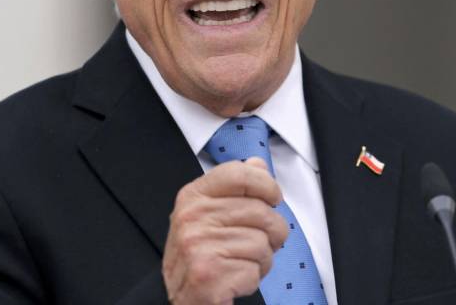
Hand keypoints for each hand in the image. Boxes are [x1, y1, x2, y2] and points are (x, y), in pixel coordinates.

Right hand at [162, 157, 288, 304]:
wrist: (181, 301)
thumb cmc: (201, 256)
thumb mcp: (210, 215)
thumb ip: (235, 188)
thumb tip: (258, 164)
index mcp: (193, 197)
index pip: (238, 174)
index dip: (266, 184)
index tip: (274, 198)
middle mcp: (191, 218)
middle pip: (260, 210)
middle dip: (272, 231)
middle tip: (262, 242)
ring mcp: (197, 246)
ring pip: (262, 242)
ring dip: (262, 259)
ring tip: (243, 262)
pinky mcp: (208, 275)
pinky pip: (255, 271)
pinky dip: (253, 279)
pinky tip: (235, 279)